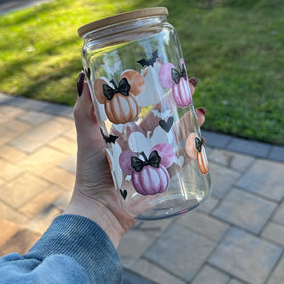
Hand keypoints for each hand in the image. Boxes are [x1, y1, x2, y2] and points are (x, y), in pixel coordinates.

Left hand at [64, 72, 205, 247]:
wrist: (99, 211)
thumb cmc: (90, 173)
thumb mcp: (86, 137)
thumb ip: (83, 110)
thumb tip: (83, 77)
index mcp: (123, 133)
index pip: (143, 106)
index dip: (156, 89)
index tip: (167, 72)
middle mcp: (139, 145)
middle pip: (164, 119)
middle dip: (179, 102)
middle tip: (192, 86)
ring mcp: (152, 162)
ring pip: (175, 138)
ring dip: (189, 124)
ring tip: (200, 111)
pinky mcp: (162, 179)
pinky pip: (180, 163)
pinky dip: (191, 151)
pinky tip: (200, 139)